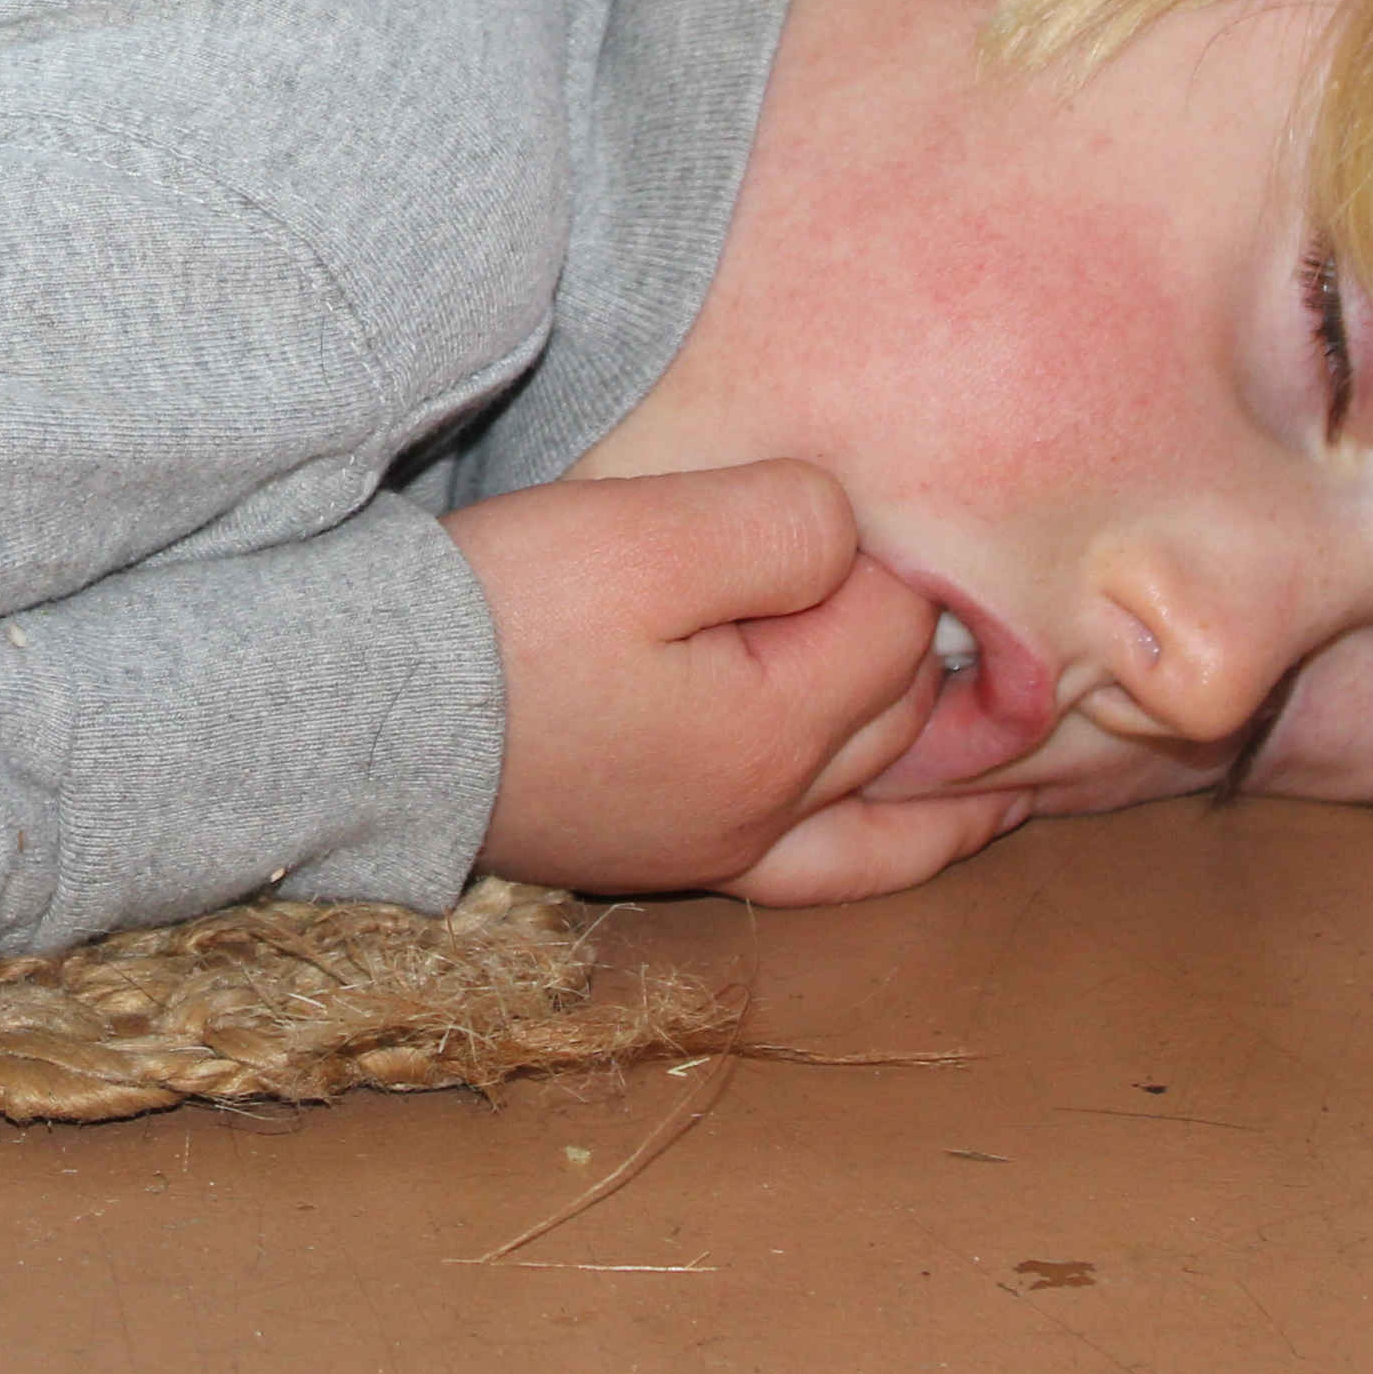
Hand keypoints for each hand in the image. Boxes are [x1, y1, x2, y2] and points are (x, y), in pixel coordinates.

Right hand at [444, 461, 1031, 905]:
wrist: (358, 720)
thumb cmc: (499, 619)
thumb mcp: (642, 534)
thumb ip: (780, 523)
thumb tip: (850, 537)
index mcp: (779, 727)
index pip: (895, 618)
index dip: (869, 548)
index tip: (808, 505)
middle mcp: (773, 810)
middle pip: (901, 705)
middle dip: (910, 631)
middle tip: (880, 558)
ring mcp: (724, 848)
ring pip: (891, 792)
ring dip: (948, 739)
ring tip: (1013, 703)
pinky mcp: (673, 859)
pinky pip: (843, 868)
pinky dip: (918, 839)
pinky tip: (961, 821)